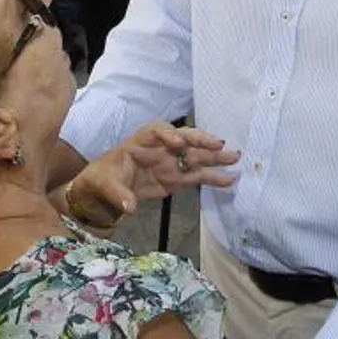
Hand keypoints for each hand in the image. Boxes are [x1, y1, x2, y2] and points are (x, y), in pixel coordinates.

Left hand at [70, 122, 240, 221]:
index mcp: (141, 142)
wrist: (103, 192)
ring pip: (196, 157)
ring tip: (235, 158)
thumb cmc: (102, 179)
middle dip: (201, 141)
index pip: (157, 131)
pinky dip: (212, 178)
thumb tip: (129, 207)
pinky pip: (197, 176)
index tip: (177, 144)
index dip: (168, 135)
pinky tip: (229, 180)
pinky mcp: (176, 179)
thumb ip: (118, 194)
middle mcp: (161, 148)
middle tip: (219, 145)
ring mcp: (171, 163)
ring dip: (215, 157)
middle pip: (184, 139)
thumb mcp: (104, 185)